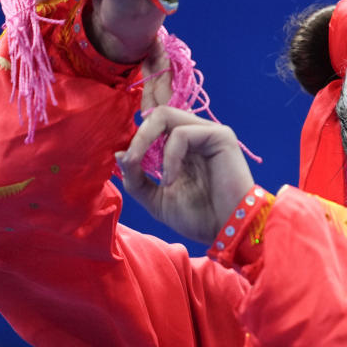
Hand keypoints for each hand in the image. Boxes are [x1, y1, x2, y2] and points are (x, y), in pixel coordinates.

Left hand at [115, 107, 254, 245]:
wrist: (227, 231)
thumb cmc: (199, 218)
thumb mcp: (156, 200)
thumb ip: (137, 179)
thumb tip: (119, 154)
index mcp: (184, 148)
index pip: (154, 125)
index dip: (136, 139)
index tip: (127, 163)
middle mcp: (196, 135)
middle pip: (158, 114)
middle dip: (137, 137)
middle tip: (129, 162)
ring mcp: (209, 133)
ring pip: (166, 115)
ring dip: (146, 142)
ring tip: (146, 171)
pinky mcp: (220, 136)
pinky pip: (181, 133)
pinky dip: (169, 156)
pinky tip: (170, 180)